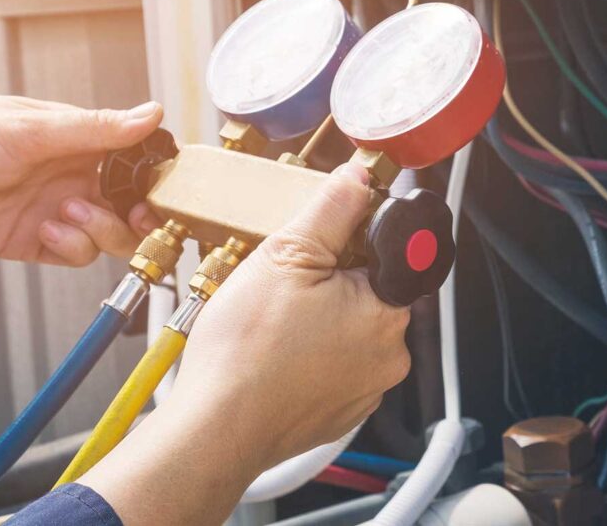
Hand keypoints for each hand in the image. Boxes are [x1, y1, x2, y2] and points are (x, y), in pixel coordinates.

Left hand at [0, 96, 165, 263]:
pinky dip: (72, 246)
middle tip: (138, 214)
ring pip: (110, 232)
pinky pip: (76, 254)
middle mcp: (72, 173)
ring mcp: (56, 208)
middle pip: (131, 200)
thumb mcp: (30, 128)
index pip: (134, 154)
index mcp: (77, 137)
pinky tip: (46, 229)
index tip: (166, 184)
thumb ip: (95, 129)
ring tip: (70, 213)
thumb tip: (150, 112)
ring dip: (101, 228)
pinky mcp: (35, 241)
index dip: (155, 171)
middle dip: (141, 211)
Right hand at [82, 164, 410, 525]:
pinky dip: (310, 354)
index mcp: (387, 311)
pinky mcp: (340, 411)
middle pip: (370, 290)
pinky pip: (334, 365)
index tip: (324, 244)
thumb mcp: (286, 255)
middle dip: (333, 278)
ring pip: (350, 329)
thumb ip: (331, 209)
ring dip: (320, 316)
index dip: (354, 240)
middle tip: (288, 281)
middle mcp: (390, 355)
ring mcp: (366, 389)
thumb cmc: (246, 352)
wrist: (214, 428)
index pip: (392, 254)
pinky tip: (275, 348)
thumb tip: (359, 178)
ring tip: (274, 318)